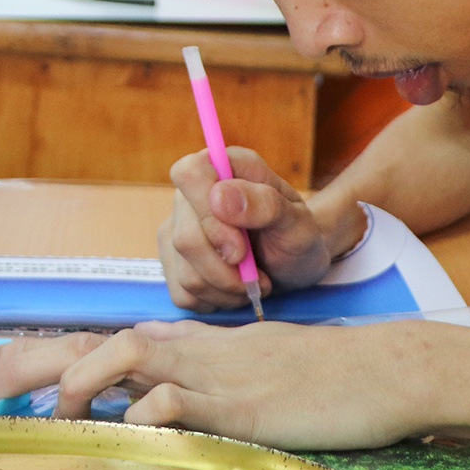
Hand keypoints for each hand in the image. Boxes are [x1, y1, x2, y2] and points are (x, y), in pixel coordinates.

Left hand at [0, 319, 438, 449]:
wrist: (381, 370)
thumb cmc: (317, 377)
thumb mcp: (244, 375)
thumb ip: (197, 386)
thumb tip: (153, 409)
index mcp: (186, 342)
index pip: (99, 341)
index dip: (41, 357)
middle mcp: (188, 348)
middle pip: (91, 343)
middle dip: (31, 361)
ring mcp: (211, 372)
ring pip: (124, 359)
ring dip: (78, 384)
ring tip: (50, 414)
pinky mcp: (237, 404)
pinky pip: (176, 403)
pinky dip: (145, 416)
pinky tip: (128, 432)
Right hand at [157, 147, 337, 309]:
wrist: (293, 264)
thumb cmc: (297, 236)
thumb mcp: (297, 222)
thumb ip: (264, 204)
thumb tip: (218, 197)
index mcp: (223, 167)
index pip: (189, 175)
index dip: (208, 214)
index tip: (239, 250)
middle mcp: (191, 195)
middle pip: (185, 239)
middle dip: (226, 271)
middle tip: (258, 277)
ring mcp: (176, 228)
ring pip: (184, 273)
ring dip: (225, 290)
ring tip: (251, 283)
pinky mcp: (172, 262)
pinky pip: (181, 293)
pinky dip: (214, 302)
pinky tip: (233, 291)